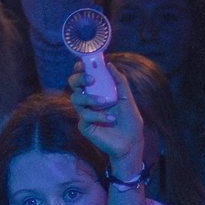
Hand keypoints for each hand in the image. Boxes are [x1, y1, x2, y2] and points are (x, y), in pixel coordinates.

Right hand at [67, 62, 145, 176]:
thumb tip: (109, 64)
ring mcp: (85, 113)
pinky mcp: (85, 126)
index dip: (80, 68)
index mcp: (97, 91)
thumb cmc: (129, 119)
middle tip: (91, 79)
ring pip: (76, 99)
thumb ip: (119, 81)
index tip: (84, 63)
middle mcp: (88, 100)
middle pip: (73, 85)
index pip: (83, 76)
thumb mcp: (127, 97)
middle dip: (79, 79)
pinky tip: (111, 119)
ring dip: (89, 98)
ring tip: (105, 102)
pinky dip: (98, 115)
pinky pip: (85, 116)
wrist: (132, 141)